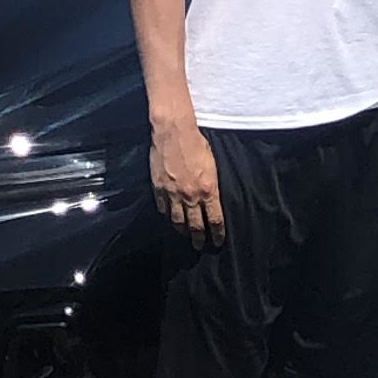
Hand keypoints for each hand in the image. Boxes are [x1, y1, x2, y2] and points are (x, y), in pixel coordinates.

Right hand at [150, 116, 223, 248]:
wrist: (174, 131)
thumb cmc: (197, 143)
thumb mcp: (213, 165)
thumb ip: (212, 186)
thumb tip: (213, 199)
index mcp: (209, 190)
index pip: (215, 220)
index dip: (217, 234)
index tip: (218, 242)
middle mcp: (191, 196)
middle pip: (196, 225)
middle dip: (198, 239)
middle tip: (199, 246)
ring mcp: (173, 193)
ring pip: (177, 220)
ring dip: (182, 230)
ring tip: (184, 235)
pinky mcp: (159, 187)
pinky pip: (163, 207)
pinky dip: (166, 214)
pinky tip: (169, 217)